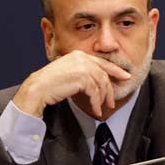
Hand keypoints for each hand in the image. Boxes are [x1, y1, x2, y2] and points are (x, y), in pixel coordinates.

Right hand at [13, 50, 130, 117]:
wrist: (38, 88)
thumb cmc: (51, 84)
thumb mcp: (69, 73)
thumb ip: (83, 73)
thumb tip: (99, 82)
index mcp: (79, 54)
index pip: (102, 62)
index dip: (115, 70)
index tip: (126, 76)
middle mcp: (82, 58)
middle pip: (104, 74)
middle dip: (110, 89)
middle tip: (112, 101)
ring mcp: (82, 67)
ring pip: (101, 84)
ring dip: (102, 98)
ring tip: (102, 108)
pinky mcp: (82, 77)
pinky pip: (95, 92)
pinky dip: (96, 103)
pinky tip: (95, 110)